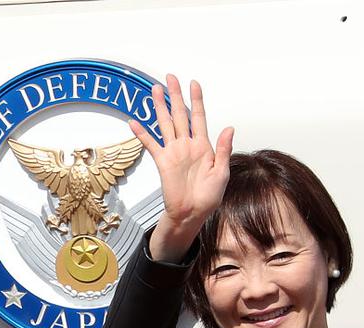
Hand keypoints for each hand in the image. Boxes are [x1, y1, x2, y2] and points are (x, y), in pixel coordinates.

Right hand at [129, 75, 233, 261]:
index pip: (199, 117)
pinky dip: (142, 134)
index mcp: (203, 146)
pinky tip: (134, 122)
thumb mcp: (221, 172)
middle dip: (176, 96)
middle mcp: (187, 145)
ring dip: (159, 107)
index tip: (194, 84)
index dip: (197, 100)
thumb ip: (223, 149)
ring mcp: (173, 152)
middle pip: (179, 115)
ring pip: (165, 123)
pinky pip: (151, 144)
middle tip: (171, 78)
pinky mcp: (162, 162)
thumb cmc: (208, 197)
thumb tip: (229, 128)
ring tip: (155, 90)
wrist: (191, 213)